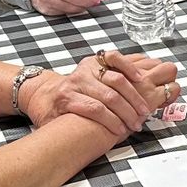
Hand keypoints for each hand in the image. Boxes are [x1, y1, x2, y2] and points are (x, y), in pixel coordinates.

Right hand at [20, 53, 179, 136]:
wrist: (41, 98)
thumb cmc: (74, 92)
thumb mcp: (92, 78)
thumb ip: (114, 76)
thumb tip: (145, 77)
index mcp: (93, 62)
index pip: (116, 58)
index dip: (133, 68)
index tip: (145, 80)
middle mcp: (85, 71)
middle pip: (117, 81)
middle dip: (135, 99)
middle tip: (145, 113)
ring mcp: (76, 85)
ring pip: (109, 97)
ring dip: (126, 113)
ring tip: (135, 124)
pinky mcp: (68, 100)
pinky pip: (95, 110)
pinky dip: (111, 120)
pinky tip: (119, 129)